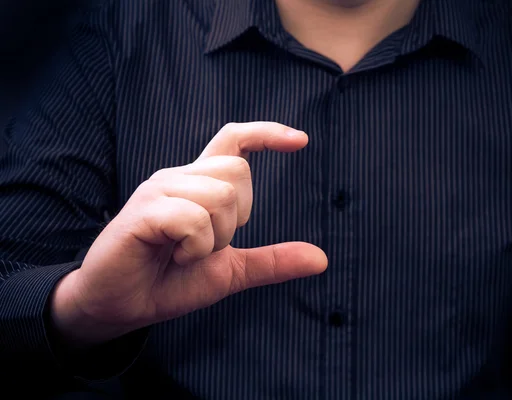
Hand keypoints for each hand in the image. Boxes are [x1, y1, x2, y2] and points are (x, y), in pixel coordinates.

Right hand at [50, 122, 327, 345]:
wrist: (123, 306)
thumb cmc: (171, 281)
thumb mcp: (231, 270)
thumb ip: (272, 260)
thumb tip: (322, 259)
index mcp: (199, 185)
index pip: (233, 140)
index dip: (266, 134)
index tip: (300, 140)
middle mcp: (179, 177)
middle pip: (237, 172)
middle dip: (235, 218)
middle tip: (204, 244)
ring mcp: (159, 190)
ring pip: (221, 195)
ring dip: (214, 238)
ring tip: (185, 253)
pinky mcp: (144, 211)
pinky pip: (194, 219)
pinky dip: (194, 248)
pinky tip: (172, 256)